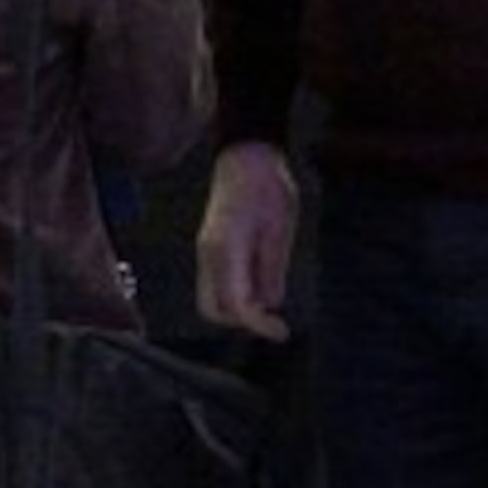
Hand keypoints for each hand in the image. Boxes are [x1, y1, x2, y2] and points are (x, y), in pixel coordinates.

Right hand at [193, 140, 298, 338]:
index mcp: (225, 250)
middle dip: (242, 322)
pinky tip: (260, 285)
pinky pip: (216, 284)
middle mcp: (208, 255)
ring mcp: (206, 252)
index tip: (280, 331)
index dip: (257, 325)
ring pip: (212, 299)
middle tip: (274, 321)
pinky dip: (236, 294)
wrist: (246, 157)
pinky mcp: (211, 249)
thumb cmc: (266, 187)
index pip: (234, 305)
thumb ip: (272, 270)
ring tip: (270, 303)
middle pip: (213, 310)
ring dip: (239, 309)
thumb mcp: (279, 230)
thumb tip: (271, 304)